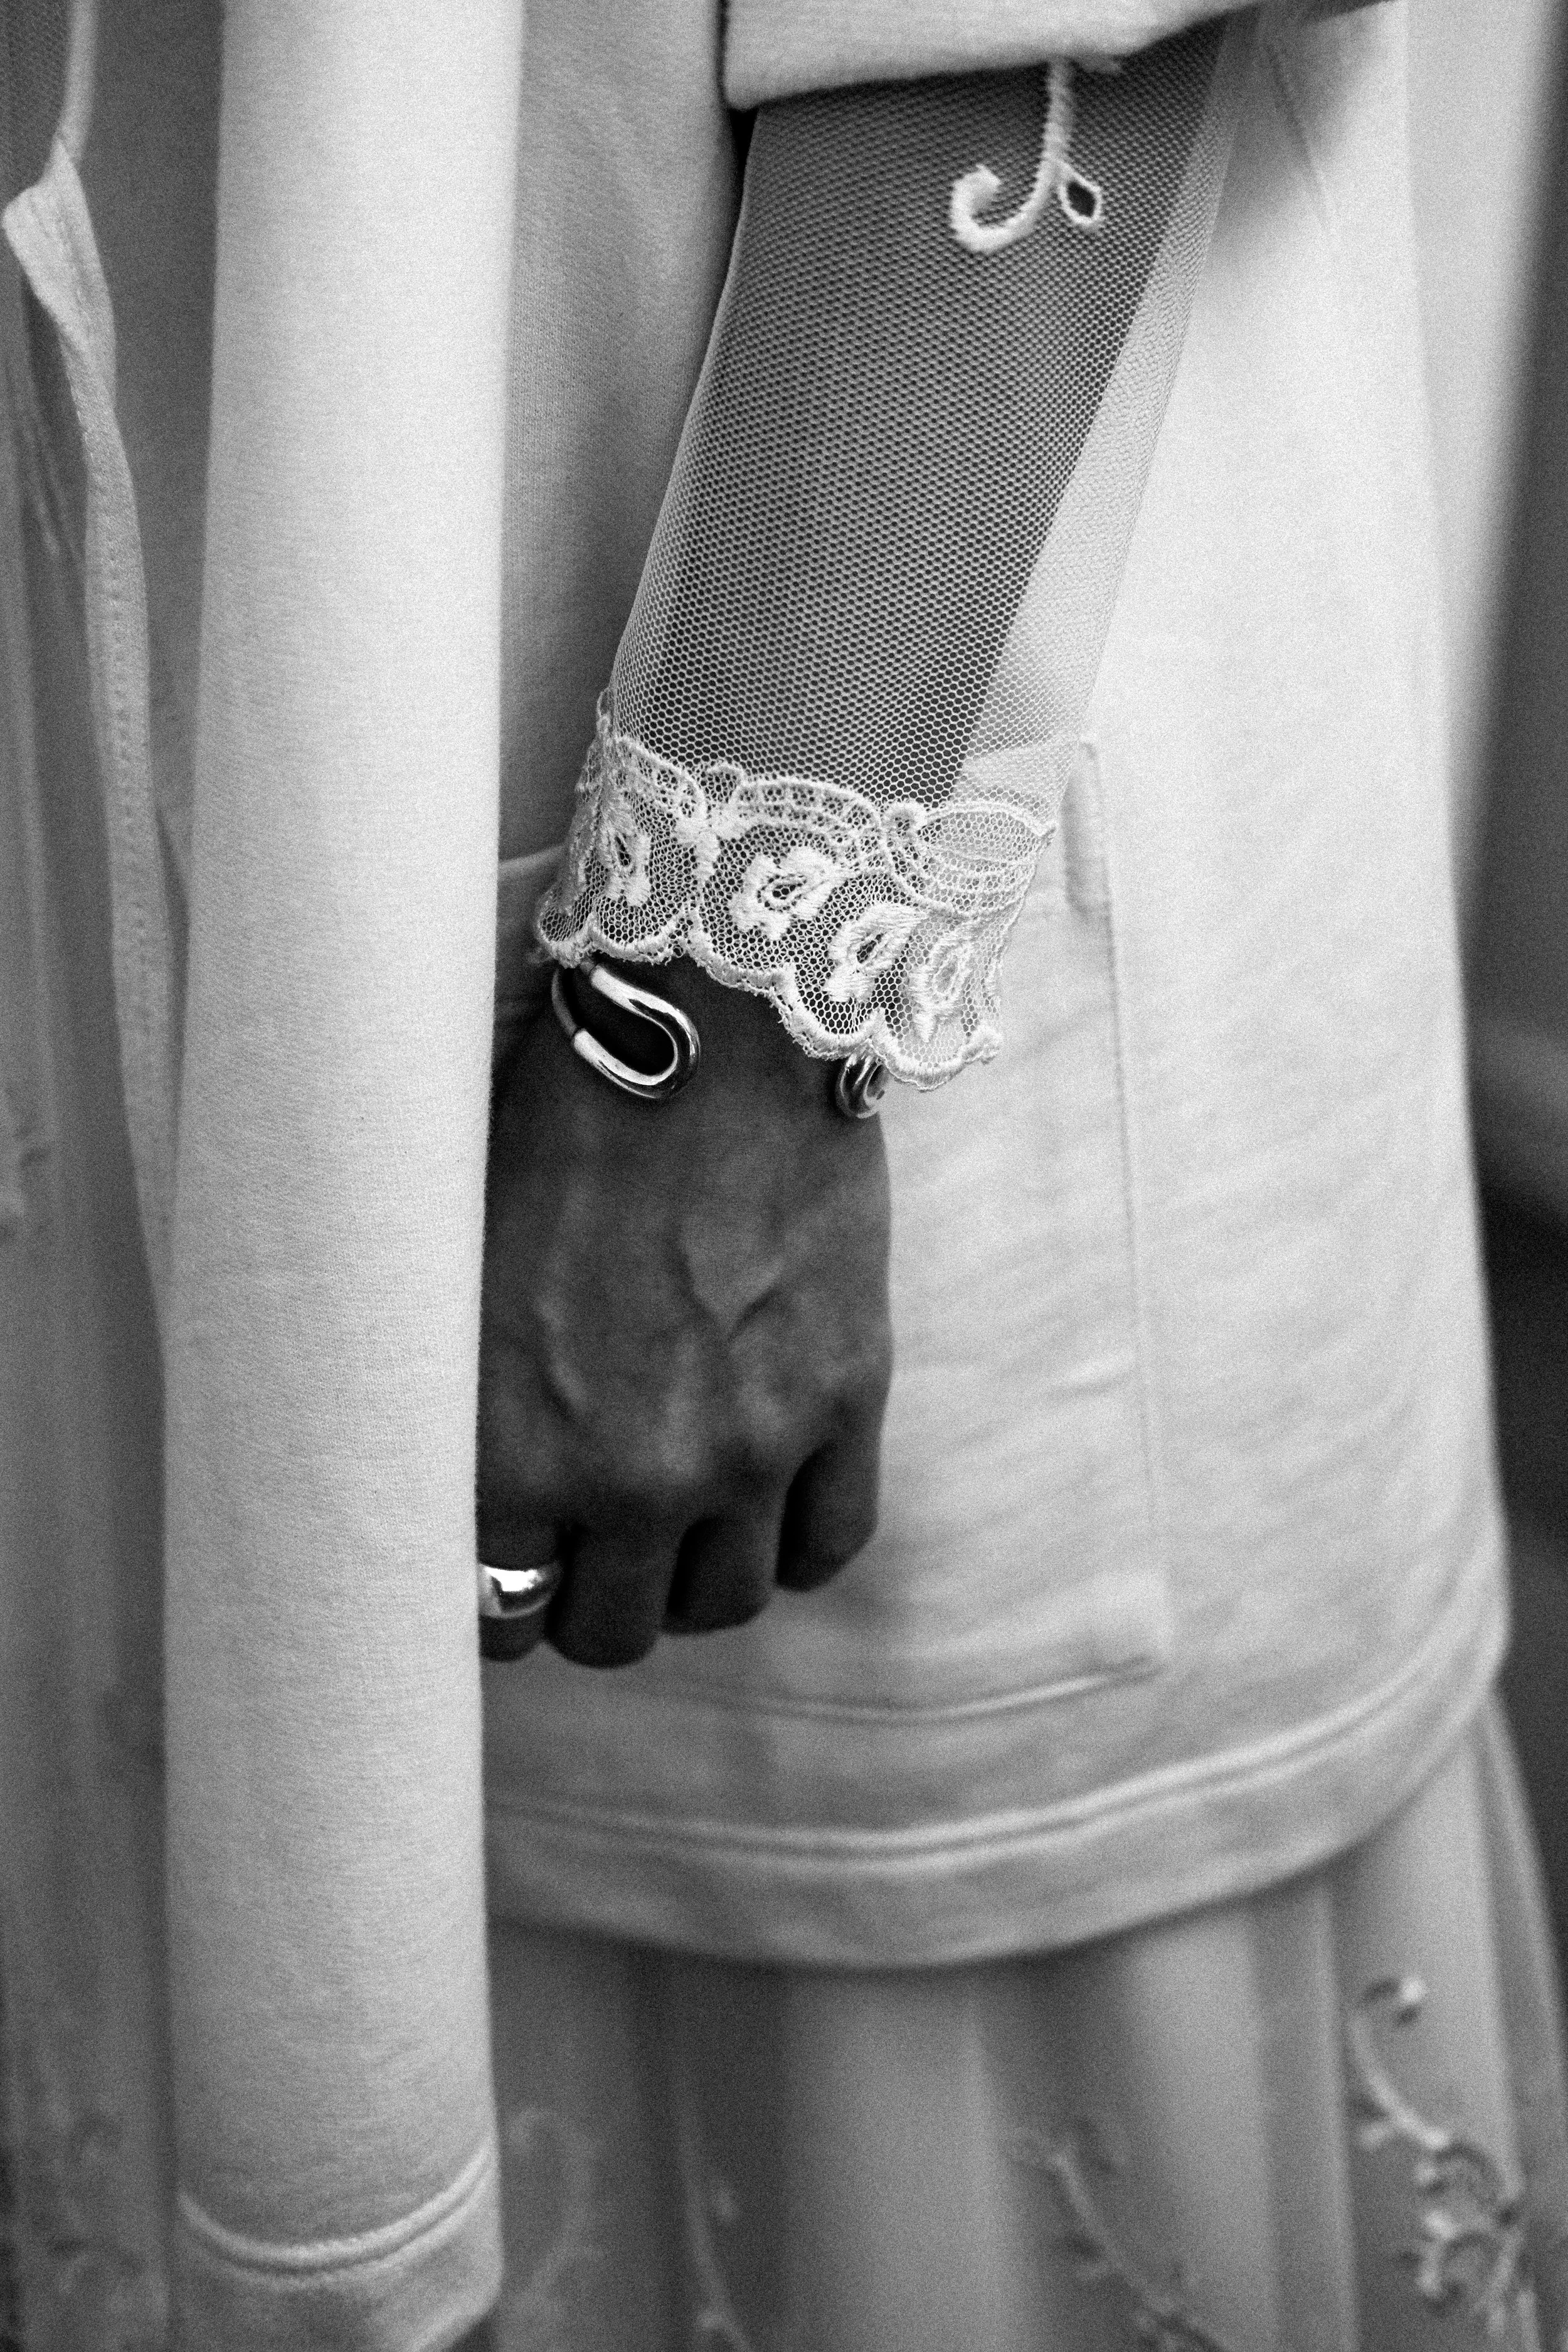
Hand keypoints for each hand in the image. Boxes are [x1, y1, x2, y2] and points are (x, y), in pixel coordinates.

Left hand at [477, 960, 892, 1666]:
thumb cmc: (560, 1128)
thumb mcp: (467, 1275)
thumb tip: (463, 1497)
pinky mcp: (845, 1400)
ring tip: (677, 1514)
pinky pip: (826, 1546)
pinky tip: (765, 1496)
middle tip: (588, 1531)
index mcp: (509, 1446)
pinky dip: (791, 1542)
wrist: (710, 1024)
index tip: (509, 1557)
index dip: (497, 1592)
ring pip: (721, 1606)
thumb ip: (463, 1406)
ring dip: (690, 1576)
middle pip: (610, 1632)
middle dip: (590, 1592)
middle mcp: (630, 1474)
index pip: (493, 1615)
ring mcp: (751, 1448)